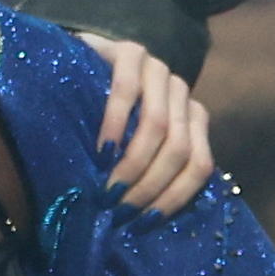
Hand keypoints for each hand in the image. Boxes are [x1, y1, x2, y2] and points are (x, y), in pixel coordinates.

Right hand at [74, 33, 217, 214]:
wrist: (74, 63)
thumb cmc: (100, 118)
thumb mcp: (131, 147)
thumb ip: (149, 170)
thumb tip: (146, 223)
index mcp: (193, 119)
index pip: (200, 164)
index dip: (176, 197)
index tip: (145, 223)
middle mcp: (181, 93)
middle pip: (179, 149)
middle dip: (150, 186)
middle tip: (121, 211)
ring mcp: (158, 70)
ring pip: (159, 125)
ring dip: (134, 164)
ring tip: (109, 190)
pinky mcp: (130, 53)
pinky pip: (128, 92)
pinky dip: (115, 125)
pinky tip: (102, 151)